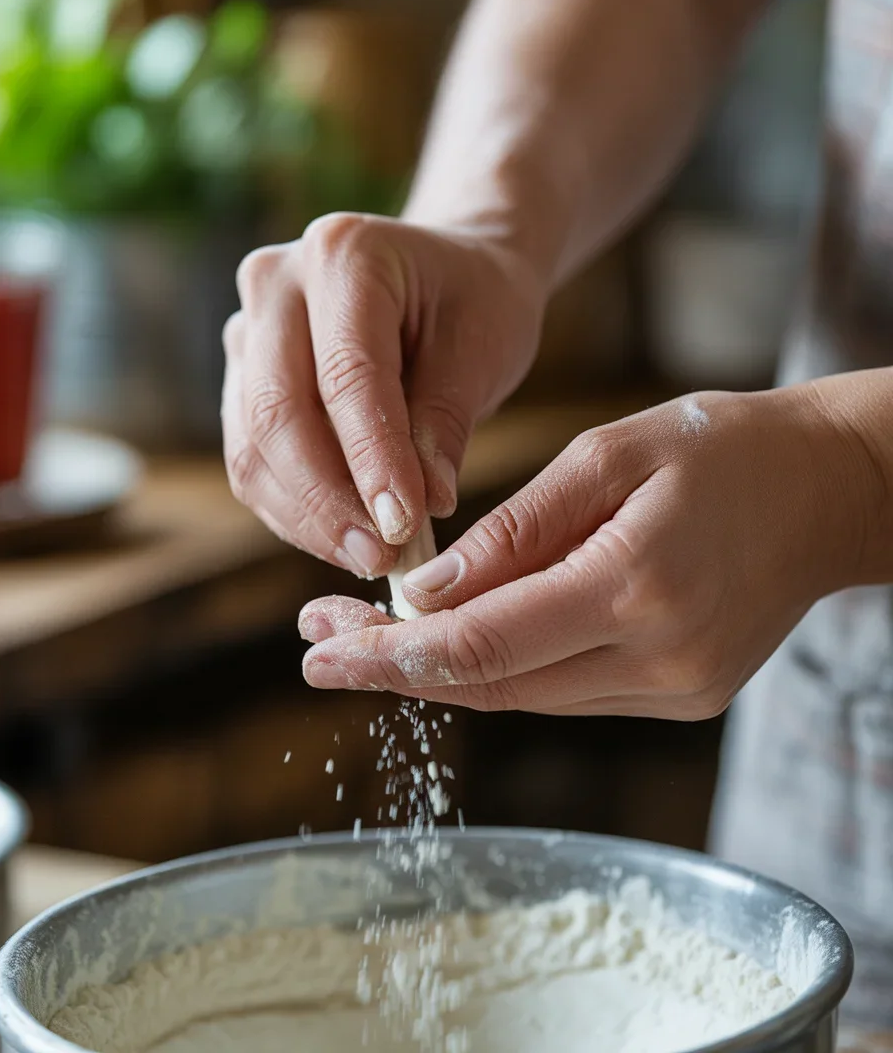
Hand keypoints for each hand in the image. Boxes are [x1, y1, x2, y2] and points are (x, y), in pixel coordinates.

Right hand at [222, 213, 543, 576]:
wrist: (445, 277)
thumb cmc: (472, 303)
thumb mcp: (483, 347)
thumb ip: (445, 421)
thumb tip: (417, 507)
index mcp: (343, 253)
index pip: (347, 375)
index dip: (373, 460)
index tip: (406, 526)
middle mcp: (275, 283)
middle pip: (278, 413)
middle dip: (328, 501)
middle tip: (382, 558)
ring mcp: (248, 330)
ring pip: (254, 447)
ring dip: (308, 516)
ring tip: (371, 557)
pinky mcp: (241, 378)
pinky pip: (252, 459)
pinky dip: (295, 509)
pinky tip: (343, 538)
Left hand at [298, 387, 868, 717]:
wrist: (827, 491)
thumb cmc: (722, 448)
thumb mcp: (609, 455)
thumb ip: (517, 530)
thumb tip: (426, 591)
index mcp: (637, 587)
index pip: (484, 644)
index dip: (391, 655)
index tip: (319, 656)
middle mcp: (658, 659)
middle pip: (494, 684)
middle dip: (397, 667)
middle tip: (319, 647)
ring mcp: (675, 690)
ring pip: (524, 695)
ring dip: (444, 668)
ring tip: (368, 634)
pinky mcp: (682, 697)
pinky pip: (565, 689)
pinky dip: (504, 665)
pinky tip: (456, 634)